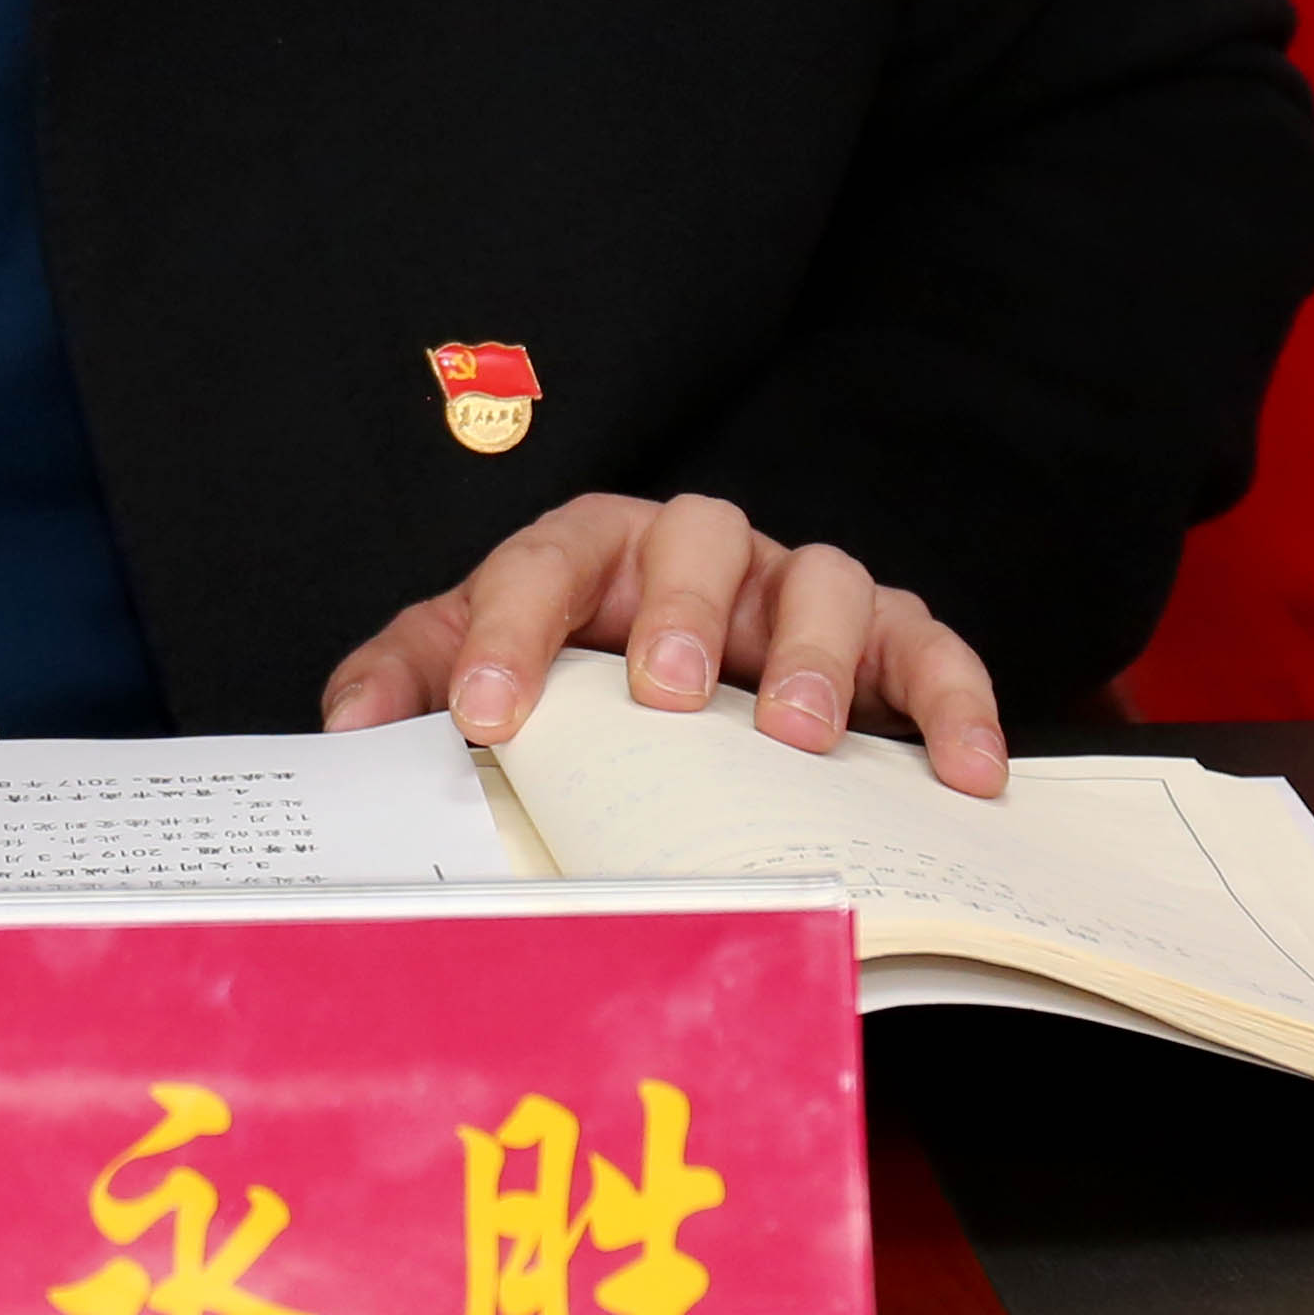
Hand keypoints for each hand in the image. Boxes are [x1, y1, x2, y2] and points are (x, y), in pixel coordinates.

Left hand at [315, 489, 1008, 796]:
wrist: (685, 678)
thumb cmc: (580, 666)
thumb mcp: (480, 664)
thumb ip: (409, 678)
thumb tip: (348, 728)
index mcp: (588, 553)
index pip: (539, 567)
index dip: (509, 637)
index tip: (483, 717)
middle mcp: (698, 555)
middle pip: (694, 537)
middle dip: (676, 611)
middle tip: (661, 696)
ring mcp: (796, 590)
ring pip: (821, 577)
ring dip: (811, 651)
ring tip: (795, 736)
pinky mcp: (884, 639)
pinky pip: (930, 649)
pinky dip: (956, 702)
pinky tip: (965, 777)